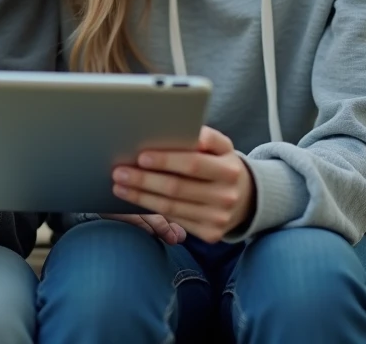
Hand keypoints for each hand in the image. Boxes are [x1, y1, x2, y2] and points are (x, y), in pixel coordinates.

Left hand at [112, 126, 254, 243]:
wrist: (246, 198)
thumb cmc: (220, 164)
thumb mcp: (221, 147)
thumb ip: (204, 137)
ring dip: (140, 196)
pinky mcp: (211, 234)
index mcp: (229, 168)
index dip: (166, 161)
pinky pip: (174, 220)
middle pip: (177, 188)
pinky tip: (134, 199)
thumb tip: (175, 131)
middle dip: (144, 180)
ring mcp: (219, 217)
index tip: (141, 156)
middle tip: (119, 172)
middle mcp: (227, 195)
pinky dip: (151, 209)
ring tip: (119, 185)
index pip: (193, 164)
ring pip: (171, 207)